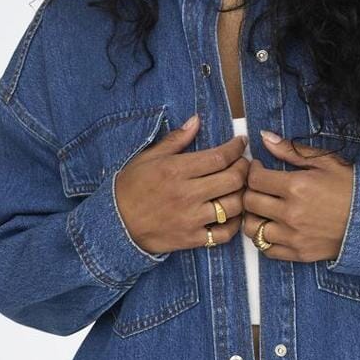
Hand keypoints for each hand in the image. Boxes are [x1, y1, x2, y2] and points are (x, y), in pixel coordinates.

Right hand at [113, 114, 251, 253]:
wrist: (114, 225)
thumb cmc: (130, 187)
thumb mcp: (147, 157)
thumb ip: (176, 140)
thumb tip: (196, 120)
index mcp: (176, 170)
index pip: (219, 157)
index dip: (236, 148)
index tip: (240, 143)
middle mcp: (187, 194)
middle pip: (233, 179)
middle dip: (244, 168)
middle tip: (244, 164)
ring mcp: (191, 219)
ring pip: (234, 206)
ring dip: (242, 194)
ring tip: (239, 187)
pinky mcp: (192, 239)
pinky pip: (225, 233)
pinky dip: (234, 223)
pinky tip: (232, 214)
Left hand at [241, 131, 353, 261]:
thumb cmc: (352, 188)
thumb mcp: (325, 162)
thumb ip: (291, 150)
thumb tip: (265, 137)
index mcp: (296, 186)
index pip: (255, 178)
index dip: (253, 171)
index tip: (259, 169)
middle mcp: (291, 213)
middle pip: (250, 202)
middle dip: (249, 191)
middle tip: (259, 188)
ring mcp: (294, 236)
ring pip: (252, 228)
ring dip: (253, 217)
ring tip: (262, 209)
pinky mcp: (299, 253)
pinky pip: (266, 249)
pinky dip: (264, 239)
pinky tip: (273, 228)